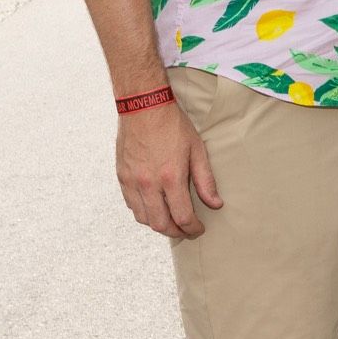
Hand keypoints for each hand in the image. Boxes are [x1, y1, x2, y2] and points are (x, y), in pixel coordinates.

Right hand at [116, 102, 222, 237]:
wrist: (144, 105)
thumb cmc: (173, 125)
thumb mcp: (197, 150)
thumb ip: (205, 181)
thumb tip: (215, 204)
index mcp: (171, 177)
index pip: (182, 217)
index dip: (193, 229)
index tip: (199, 229)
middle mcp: (149, 184)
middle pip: (161, 225)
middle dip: (176, 232)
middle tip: (186, 230)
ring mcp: (132, 181)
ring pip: (143, 218)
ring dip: (158, 224)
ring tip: (171, 220)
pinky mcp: (122, 176)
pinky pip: (131, 204)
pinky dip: (143, 211)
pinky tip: (154, 206)